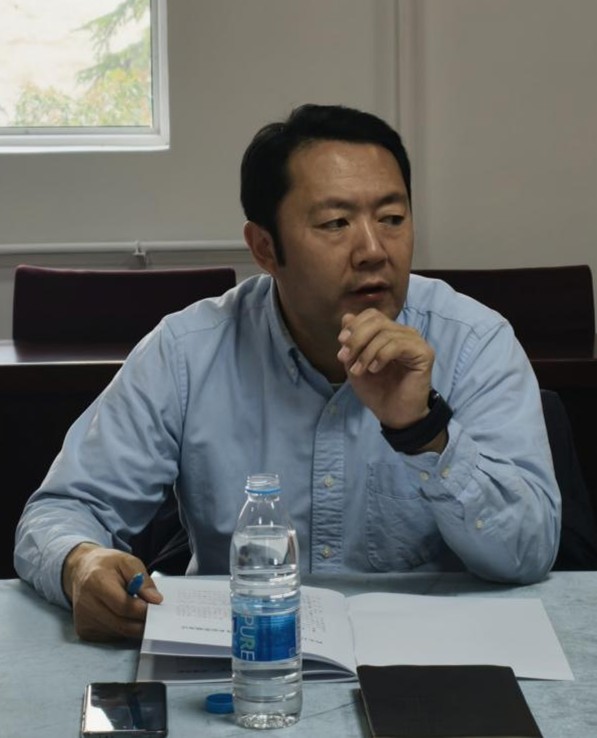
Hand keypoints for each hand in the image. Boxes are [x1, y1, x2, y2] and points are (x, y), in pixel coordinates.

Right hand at [62, 542, 162, 641]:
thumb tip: (156, 600)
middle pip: (122, 624)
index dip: (143, 609)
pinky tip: (121, 615)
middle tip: (154, 614)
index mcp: (96, 582)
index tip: (156, 606)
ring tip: (136, 610)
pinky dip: (122, 629)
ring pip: (119, 633)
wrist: (81, 571)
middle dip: (142, 621)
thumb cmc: (107, 565)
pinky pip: (111, 636)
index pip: (124, 606)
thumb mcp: (128, 562)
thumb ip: (143, 580)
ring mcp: (83, 620)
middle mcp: (86, 604)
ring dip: (133, 626)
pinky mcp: (84, 631)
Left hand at [337, 309, 433, 427]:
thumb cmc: (377, 390)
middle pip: (377, 321)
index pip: (372, 315)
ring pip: (385, 333)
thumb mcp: (355, 363)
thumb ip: (352, 342)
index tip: (341, 343)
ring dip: (366, 352)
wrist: (394, 414)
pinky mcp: (424, 353)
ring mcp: (415, 342)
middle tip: (345, 358)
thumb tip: (346, 317)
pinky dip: (381, 356)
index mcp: (389, 333)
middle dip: (357, 338)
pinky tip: (374, 369)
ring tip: (358, 371)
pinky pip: (398, 345)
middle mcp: (404, 333)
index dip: (355, 326)